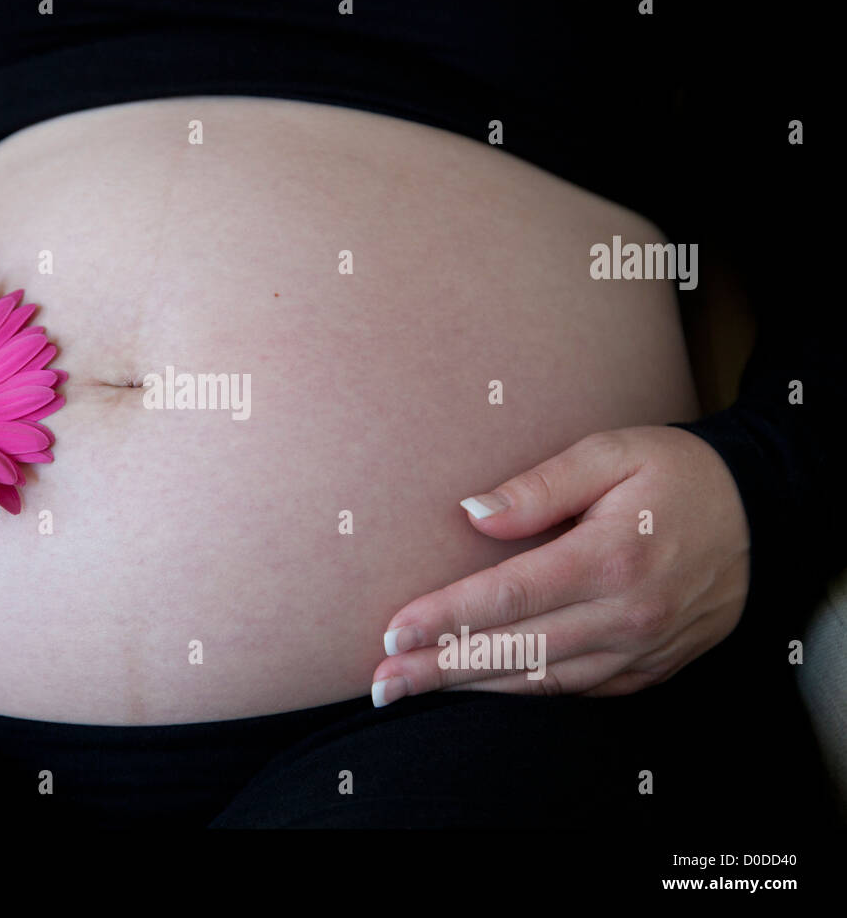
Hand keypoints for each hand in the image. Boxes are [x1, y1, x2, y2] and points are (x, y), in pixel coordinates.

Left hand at [371, 426, 749, 703]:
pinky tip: (478, 687)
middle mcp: (626, 616)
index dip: (446, 618)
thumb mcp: (612, 453)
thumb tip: (473, 514)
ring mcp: (640, 650)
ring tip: (412, 689)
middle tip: (383, 681)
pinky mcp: (649, 669)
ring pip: (541, 680)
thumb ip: (541, 486)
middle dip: (440, 668)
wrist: (760, 514)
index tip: (393, 630)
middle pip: (515, 651)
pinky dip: (522, 691)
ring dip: (472, 687)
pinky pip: (575, 690)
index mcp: (611, 558)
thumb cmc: (676, 474)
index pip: (508, 598)